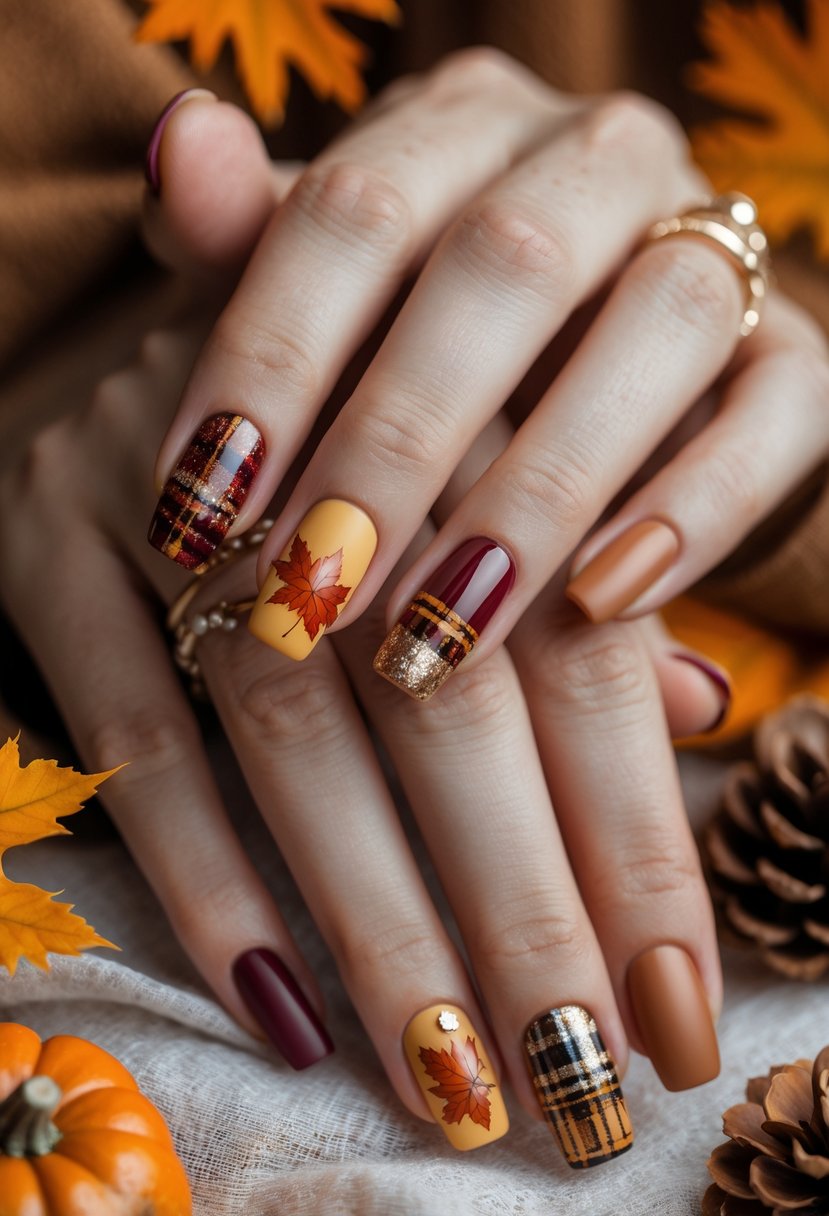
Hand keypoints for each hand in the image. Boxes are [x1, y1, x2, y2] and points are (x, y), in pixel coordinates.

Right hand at [137, 72, 739, 1145]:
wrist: (157, 326)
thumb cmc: (360, 421)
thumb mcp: (485, 465)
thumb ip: (578, 588)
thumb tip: (698, 712)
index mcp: (468, 409)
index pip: (578, 638)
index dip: (632, 821)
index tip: (672, 993)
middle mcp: (329, 441)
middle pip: (442, 692)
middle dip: (514, 898)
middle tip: (569, 1075)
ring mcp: (172, 488)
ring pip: (286, 722)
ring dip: (372, 911)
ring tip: (444, 1069)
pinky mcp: (48, 538)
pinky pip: (123, 720)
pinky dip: (198, 866)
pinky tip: (276, 996)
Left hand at [144, 52, 827, 689]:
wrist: (605, 387)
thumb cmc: (428, 344)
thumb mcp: (332, 303)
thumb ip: (251, 241)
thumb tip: (175, 149)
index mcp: (466, 126)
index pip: (355, 205)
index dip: (267, 357)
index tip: (194, 509)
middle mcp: (596, 160)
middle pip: (500, 266)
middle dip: (394, 442)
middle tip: (311, 589)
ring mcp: (713, 248)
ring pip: (654, 327)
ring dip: (537, 491)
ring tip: (440, 630)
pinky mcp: (797, 357)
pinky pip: (774, 415)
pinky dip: (692, 508)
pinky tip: (600, 604)